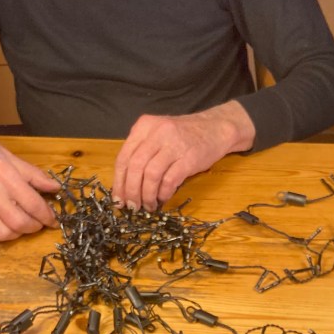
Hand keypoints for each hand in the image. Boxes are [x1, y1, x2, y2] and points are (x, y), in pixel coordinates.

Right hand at [0, 121, 59, 244]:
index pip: (31, 202)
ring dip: (18, 233)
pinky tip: (3, 227)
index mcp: (3, 173)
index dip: (47, 215)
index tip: (53, 219)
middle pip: (18, 222)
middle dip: (34, 226)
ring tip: (22, 224)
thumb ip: (33, 174)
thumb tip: (55, 187)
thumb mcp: (8, 154)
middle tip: (38, 222)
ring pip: (3, 233)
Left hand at [111, 101, 255, 211]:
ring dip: (147, 195)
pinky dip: (163, 193)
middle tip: (132, 206)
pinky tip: (162, 199)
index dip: (118, 182)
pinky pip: (169, 180)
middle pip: (135, 167)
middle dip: (130, 191)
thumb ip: (140, 152)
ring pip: (150, 175)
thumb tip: (124, 186)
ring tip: (148, 206)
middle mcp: (157, 132)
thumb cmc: (183, 135)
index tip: (117, 200)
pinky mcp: (189, 158)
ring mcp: (174, 144)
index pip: (124, 157)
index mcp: (144, 126)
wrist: (216, 128)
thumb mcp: (157, 134)